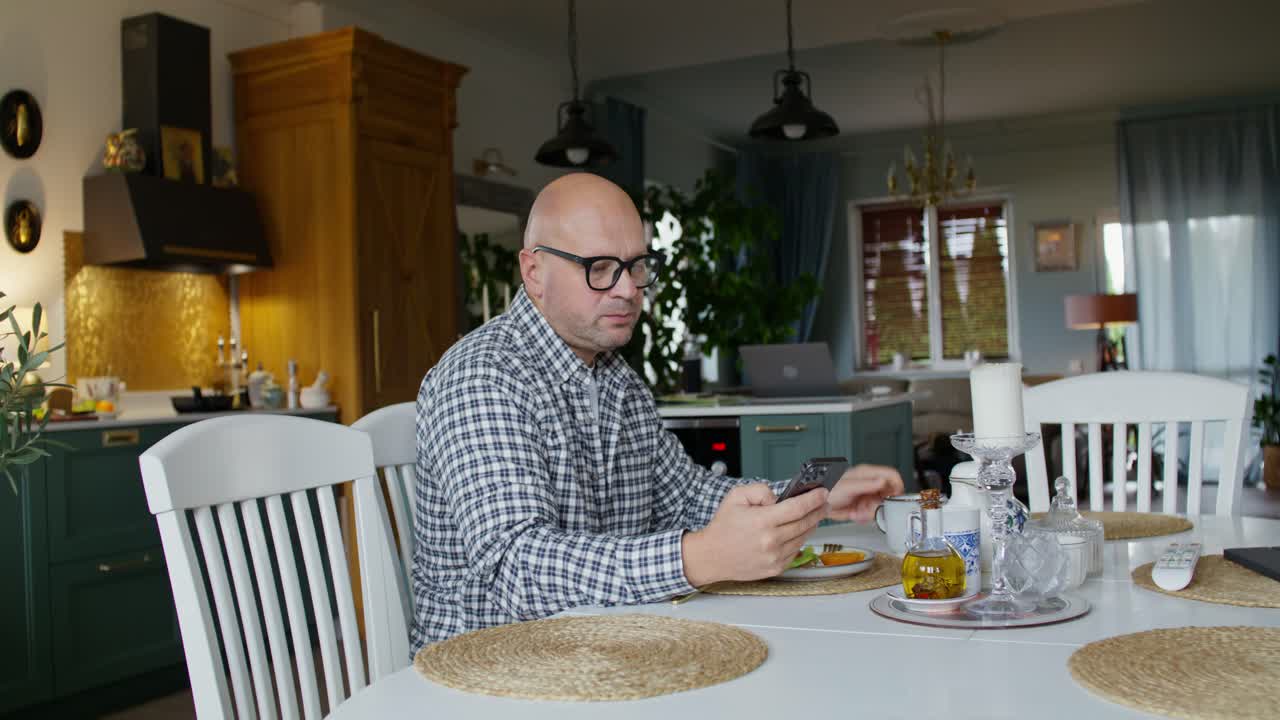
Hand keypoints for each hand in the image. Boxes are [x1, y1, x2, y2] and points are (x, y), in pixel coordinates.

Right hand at [682, 483, 827, 586]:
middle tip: (824, 503)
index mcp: (762, 521)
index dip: (814, 499)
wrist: (711, 556)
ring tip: (813, 515)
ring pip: (803, 537)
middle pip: (805, 523)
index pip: (798, 508)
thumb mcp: (736, 497)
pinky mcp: (775, 568)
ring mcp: (774, 557)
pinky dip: (799, 540)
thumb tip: (780, 497)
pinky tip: (797, 531)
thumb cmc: (723, 527)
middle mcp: (770, 541)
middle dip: (818, 511)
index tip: (823, 493)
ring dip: (811, 525)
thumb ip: (761, 490)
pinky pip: (796, 551)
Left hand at [826, 464, 903, 523]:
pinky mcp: (863, 506)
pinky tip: (855, 514)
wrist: (818, 502)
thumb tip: (883, 482)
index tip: (894, 498)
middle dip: (880, 504)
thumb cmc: (829, 489)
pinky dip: (865, 517)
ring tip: (858, 511)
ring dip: (870, 512)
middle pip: (888, 494)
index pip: (891, 476)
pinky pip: (872, 514)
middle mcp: (869, 484)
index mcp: (867, 474)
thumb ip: (866, 484)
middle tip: (868, 508)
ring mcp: (867, 496)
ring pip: (881, 506)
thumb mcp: (848, 486)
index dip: (897, 487)